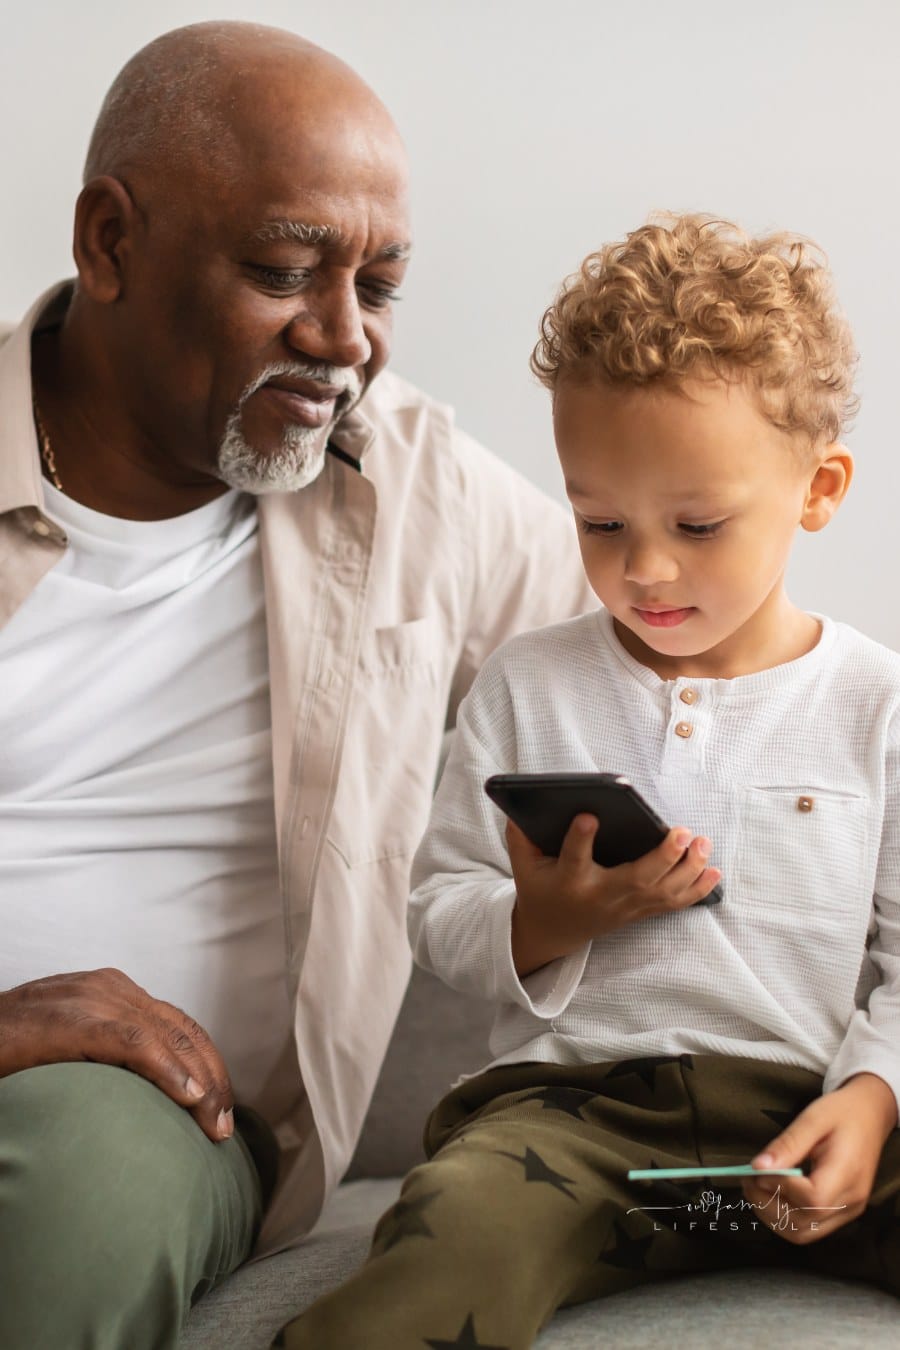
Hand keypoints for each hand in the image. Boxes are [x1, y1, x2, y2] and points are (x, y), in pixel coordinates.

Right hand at [0, 968, 234, 1141]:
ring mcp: (90, 999)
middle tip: (223, 1130)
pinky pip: (133, 1042)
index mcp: (112, 993)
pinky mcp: (71, 1019)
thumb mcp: (70, 1050)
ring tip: (213, 1123)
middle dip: (214, 1080)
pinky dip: (166, 1068)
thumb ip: (109, 1059)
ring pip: (168, 1036)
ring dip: (201, 1082)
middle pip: (183, 1032)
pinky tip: (188, 1097)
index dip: (210, 1068)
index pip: (180, 1027)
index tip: (221, 1112)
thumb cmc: (13, 1051)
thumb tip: (152, 1102)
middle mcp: (109, 989)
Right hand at [507, 813, 720, 975]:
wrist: (553, 930)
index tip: (589, 816)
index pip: (574, 859)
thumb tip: (519, 803)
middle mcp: (601, 896)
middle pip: (636, 879)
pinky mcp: (638, 913)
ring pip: (662, 892)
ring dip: (689, 869)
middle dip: (663, 856)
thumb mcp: (522, 864)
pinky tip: (714, 871)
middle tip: (682, 831)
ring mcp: (624, 907)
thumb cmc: (540, 888)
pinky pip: (672, 904)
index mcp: (569, 881)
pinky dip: (697, 889)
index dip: (580, 838)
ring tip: (703, 842)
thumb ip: (520, 836)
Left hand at [742, 1073, 897, 1243]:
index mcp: (847, 1174)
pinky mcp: (841, 1212)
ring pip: (804, 1233)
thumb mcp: (813, 1118)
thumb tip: (757, 1167)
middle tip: (747, 1180)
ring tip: (755, 1188)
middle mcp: (850, 1201)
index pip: (813, 1199)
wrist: (870, 1115)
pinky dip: (784, 1217)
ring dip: (772, 1216)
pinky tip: (771, 1194)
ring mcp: (847, 1211)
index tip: (758, 1170)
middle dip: (768, 1206)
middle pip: (805, 1224)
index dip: (781, 1188)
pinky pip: (809, 1227)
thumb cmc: (842, 1112)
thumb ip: (787, 1144)